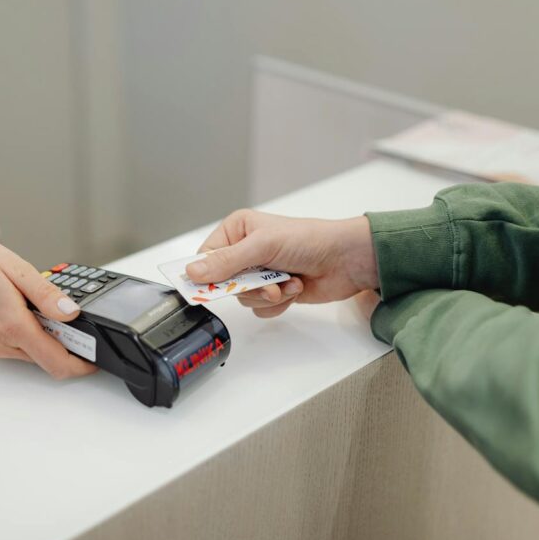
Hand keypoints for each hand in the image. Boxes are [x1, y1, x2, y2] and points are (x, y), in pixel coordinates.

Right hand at [0, 230, 95, 378]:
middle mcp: (0, 344)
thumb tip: (72, 313)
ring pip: (32, 353)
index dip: (81, 364)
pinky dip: (28, 333)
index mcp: (12, 325)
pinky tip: (21, 308)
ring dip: (44, 336)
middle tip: (70, 316)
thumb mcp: (16, 268)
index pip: (56, 361)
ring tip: (37, 303)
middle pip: (46, 358)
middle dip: (65, 343)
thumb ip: (47, 295)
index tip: (95, 358)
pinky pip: (17, 347)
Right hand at [186, 210, 378, 318]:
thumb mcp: (262, 246)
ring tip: (287, 282)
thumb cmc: (308, 240)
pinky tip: (295, 288)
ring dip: (267, 295)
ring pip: (243, 299)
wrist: (346, 259)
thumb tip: (192, 272)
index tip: (210, 288)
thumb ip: (226, 262)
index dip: (207, 275)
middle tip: (266, 283)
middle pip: (223, 283)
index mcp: (238, 230)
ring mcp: (261, 273)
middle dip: (247, 287)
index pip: (207, 257)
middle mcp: (246, 251)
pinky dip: (278, 303)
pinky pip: (261, 309)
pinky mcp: (275, 291)